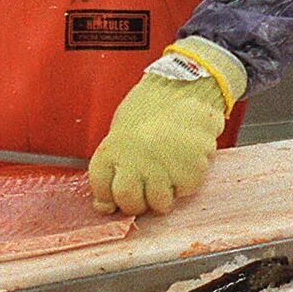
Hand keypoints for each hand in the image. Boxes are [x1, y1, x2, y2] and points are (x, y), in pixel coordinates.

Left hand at [89, 44, 238, 215]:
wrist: (186, 87)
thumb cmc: (152, 107)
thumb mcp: (121, 130)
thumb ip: (113, 166)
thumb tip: (106, 204)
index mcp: (112, 150)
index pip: (102, 192)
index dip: (109, 198)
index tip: (116, 193)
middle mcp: (134, 162)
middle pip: (130, 203)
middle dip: (138, 202)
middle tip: (147, 186)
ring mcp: (163, 168)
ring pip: (160, 204)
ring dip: (164, 193)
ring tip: (168, 170)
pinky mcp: (191, 171)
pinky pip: (185, 191)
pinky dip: (186, 180)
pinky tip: (184, 159)